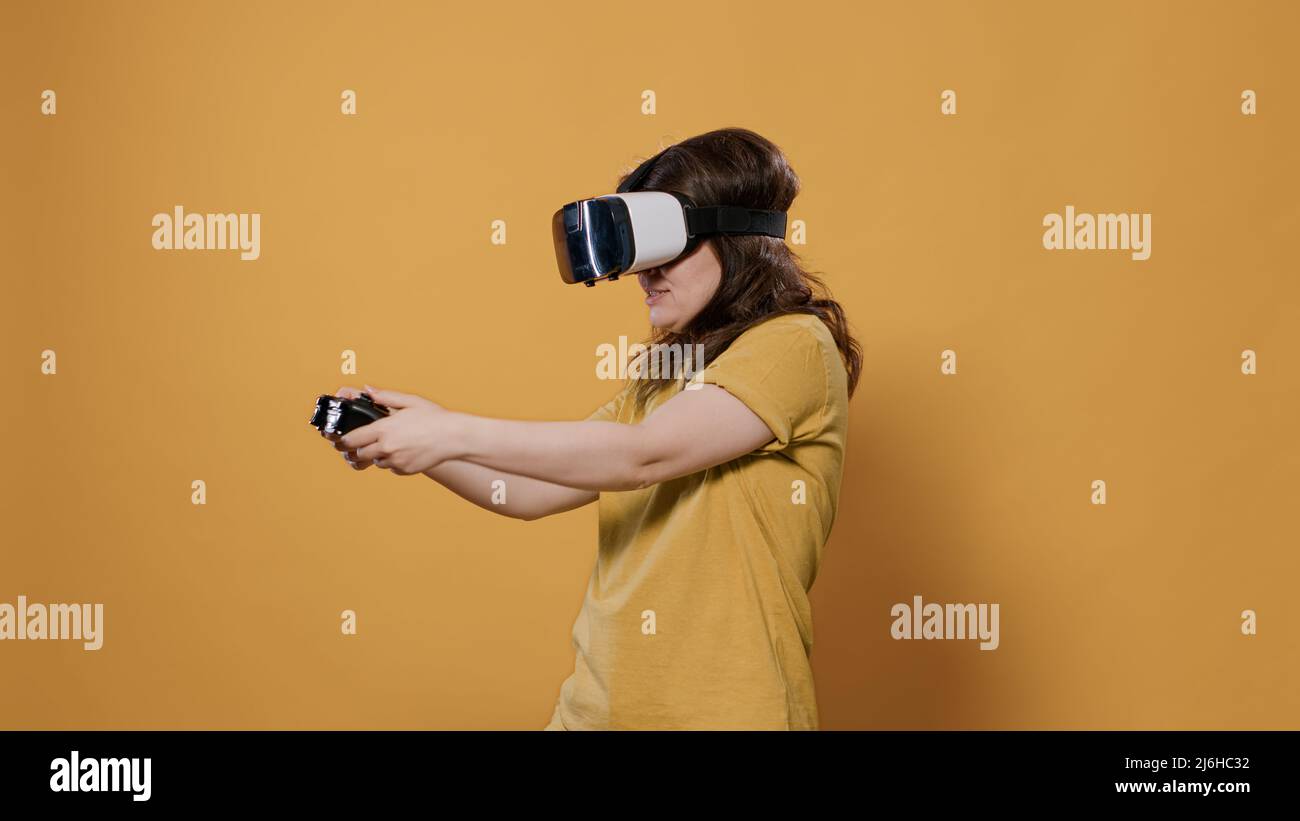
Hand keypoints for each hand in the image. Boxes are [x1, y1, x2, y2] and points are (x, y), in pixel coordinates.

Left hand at [329, 384, 453, 474]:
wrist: (454, 437)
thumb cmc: (433, 417)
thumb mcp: (409, 401)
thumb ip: (385, 397)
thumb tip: (368, 389)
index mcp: (384, 429)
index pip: (352, 439)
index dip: (343, 441)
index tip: (340, 441)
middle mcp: (387, 447)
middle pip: (359, 454)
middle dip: (357, 451)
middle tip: (360, 446)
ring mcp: (396, 460)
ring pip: (376, 462)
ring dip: (378, 456)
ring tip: (391, 445)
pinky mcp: (405, 470)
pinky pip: (392, 468)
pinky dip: (394, 462)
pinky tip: (405, 451)